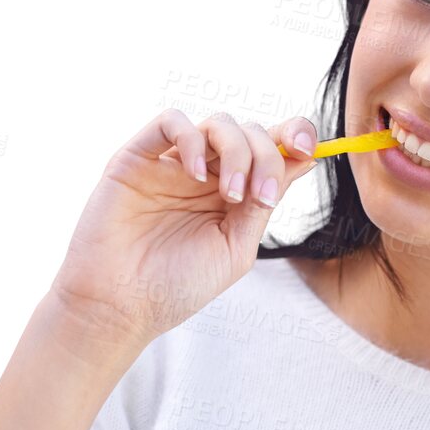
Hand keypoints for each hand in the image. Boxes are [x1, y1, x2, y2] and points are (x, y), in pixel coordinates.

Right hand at [49, 108, 322, 347]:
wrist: (119, 306)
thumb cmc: (175, 287)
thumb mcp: (235, 250)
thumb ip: (260, 206)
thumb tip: (299, 161)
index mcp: (233, 196)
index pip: (272, 149)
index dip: (295, 136)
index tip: (309, 150)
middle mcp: (206, 175)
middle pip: (251, 133)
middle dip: (267, 157)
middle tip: (261, 196)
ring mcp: (172, 164)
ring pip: (218, 123)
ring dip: (237, 151)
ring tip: (231, 195)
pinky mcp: (138, 157)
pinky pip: (170, 122)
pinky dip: (193, 139)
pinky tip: (196, 176)